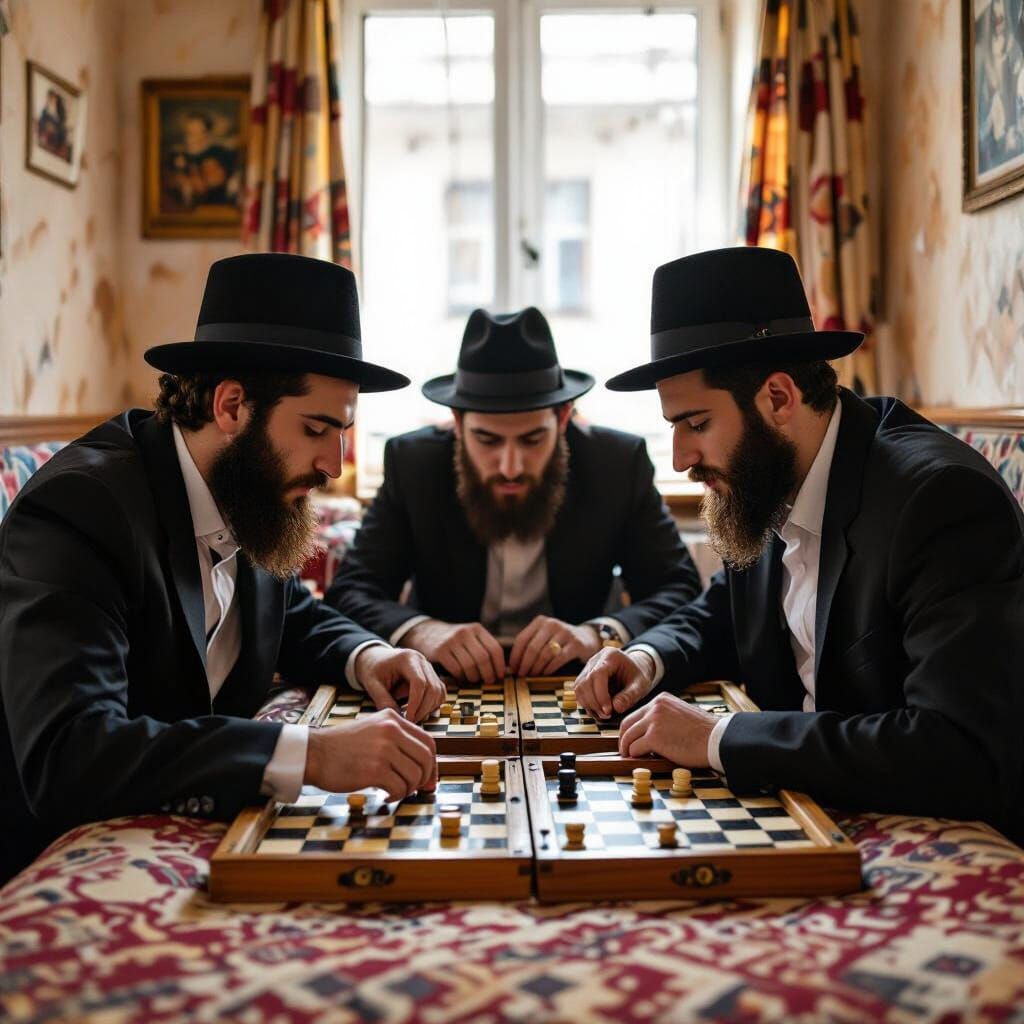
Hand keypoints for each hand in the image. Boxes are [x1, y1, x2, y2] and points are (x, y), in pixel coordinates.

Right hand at [304, 709, 436, 800]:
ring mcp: (383, 749)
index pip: (427, 741)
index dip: (432, 762)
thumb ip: (396, 741)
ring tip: (396, 792)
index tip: (428, 777)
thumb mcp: (372, 730)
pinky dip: (396, 796)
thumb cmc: (342, 747)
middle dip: (424, 778)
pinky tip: (385, 796)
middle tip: (416, 789)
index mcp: (392, 719)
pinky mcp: (374, 769)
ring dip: (408, 789)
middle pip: (426, 758)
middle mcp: (391, 730)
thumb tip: (423, 768)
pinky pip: (399, 788)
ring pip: (414, 775)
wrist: (313, 753)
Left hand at [354, 645, 445, 721]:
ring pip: (438, 691)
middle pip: (432, 688)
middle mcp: (422, 660)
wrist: (375, 658)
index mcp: (407, 658)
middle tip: (410, 722)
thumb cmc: (372, 669)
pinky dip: (432, 705)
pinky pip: (439, 692)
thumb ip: (383, 699)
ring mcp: (428, 667)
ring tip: (413, 717)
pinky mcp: (431, 676)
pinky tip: (419, 712)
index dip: (415, 703)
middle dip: (423, 709)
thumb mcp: (372, 684)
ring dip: (429, 708)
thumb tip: (399, 718)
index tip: (408, 718)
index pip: (419, 682)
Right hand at [402, 619, 504, 683]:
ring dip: (474, 677)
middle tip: (488, 681)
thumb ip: (484, 648)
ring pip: (470, 665)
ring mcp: (451, 641)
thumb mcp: (470, 637)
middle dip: (488, 674)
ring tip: (474, 679)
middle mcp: (465, 632)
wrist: (427, 633)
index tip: (500, 676)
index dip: (499, 665)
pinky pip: (456, 669)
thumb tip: (502, 671)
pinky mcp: (440, 650)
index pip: (494, 648)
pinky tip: (461, 678)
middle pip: (484, 658)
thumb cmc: (455, 640)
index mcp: (476, 628)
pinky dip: (461, 677)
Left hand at [509, 616, 602, 676]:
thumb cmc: (559, 641)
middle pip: (532, 647)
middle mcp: (552, 624)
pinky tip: (545, 674)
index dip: (515, 656)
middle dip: (524, 664)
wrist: (586, 638)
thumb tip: (511, 666)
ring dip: (536, 668)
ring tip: (532, 676)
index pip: (522, 639)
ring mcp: (565, 633)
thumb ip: (529, 646)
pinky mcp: (576, 644)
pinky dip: (549, 668)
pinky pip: (558, 658)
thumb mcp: (544, 637)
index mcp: (540, 621)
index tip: (512, 669)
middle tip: (521, 675)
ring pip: (544, 654)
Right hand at [573, 647, 656, 718]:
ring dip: (588, 705)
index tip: (609, 710)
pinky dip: (587, 704)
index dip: (600, 694)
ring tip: (604, 715)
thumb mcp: (641, 685)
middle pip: (585, 682)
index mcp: (610, 656)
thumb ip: (630, 696)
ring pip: (579, 688)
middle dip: (594, 702)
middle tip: (607, 715)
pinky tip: (599, 711)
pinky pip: (579, 692)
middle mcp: (595, 660)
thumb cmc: (638, 676)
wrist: (634, 670)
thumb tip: (616, 708)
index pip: (598, 674)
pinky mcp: (584, 677)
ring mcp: (587, 668)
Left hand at [617, 692, 715, 765]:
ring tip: (630, 757)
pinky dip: (636, 755)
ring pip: (629, 736)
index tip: (630, 740)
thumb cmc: (704, 732)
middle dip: (624, 739)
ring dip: (628, 749)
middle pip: (627, 724)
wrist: (717, 739)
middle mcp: (655, 707)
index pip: (636, 714)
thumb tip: (649, 733)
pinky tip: (640, 759)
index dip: (631, 729)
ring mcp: (654, 720)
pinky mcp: (654, 736)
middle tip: (626, 751)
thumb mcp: (680, 715)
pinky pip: (636, 748)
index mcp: (662, 700)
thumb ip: (664, 719)